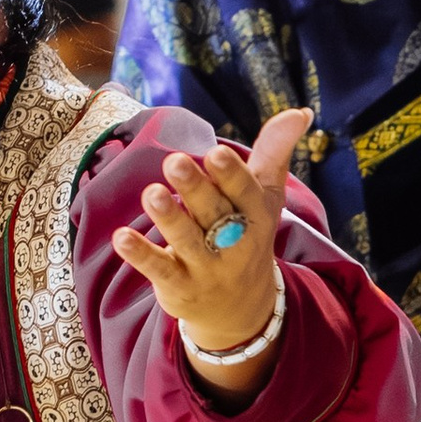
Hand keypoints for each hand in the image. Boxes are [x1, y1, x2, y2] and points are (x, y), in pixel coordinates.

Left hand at [111, 108, 309, 401]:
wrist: (241, 309)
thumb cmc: (248, 235)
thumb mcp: (265, 197)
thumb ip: (274, 153)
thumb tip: (299, 111)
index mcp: (256, 216)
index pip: (246, 194)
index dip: (231, 176)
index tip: (215, 152)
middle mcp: (234, 244)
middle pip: (214, 214)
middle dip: (196, 189)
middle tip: (174, 160)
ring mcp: (207, 269)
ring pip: (187, 242)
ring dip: (169, 218)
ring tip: (151, 193)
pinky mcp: (180, 288)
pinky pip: (160, 271)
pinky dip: (141, 255)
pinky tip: (121, 237)